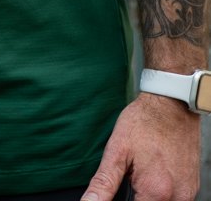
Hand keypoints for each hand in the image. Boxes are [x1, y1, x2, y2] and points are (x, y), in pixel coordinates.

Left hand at [81, 93, 198, 200]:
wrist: (172, 105)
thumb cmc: (144, 122)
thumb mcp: (117, 150)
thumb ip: (104, 182)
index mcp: (155, 192)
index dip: (123, 199)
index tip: (122, 186)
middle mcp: (177, 198)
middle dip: (136, 196)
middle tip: (131, 175)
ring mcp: (187, 193)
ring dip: (149, 195)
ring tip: (142, 170)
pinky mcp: (192, 187)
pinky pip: (174, 199)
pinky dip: (162, 191)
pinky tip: (154, 172)